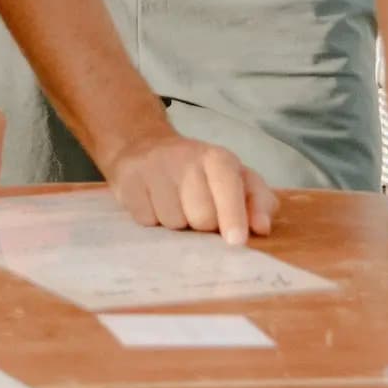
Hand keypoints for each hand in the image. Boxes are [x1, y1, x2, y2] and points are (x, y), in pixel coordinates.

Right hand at [105, 126, 276, 244]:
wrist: (145, 145)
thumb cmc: (200, 173)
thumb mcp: (237, 179)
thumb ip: (259, 202)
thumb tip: (261, 228)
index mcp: (217, 158)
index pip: (228, 188)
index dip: (233, 216)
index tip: (235, 241)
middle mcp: (184, 157)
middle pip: (202, 217)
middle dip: (203, 225)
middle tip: (198, 213)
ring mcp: (152, 166)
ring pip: (173, 222)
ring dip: (177, 224)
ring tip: (174, 206)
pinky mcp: (126, 178)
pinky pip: (145, 219)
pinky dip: (152, 219)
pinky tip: (153, 203)